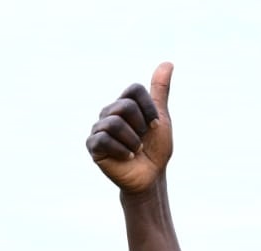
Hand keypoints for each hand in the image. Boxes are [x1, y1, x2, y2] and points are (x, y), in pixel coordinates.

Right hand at [87, 62, 173, 193]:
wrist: (150, 177)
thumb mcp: (161, 118)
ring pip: (115, 123)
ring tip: (135, 151)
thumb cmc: (155, 149)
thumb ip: (160, 91)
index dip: (149, 108)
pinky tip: (127, 157)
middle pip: (125, 106)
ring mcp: (99, 128)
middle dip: (141, 126)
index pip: (134, 90)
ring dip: (133, 141)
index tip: (155, 125)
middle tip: (143, 141)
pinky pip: (104, 139)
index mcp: (124, 103)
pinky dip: (121, 150)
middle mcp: (109, 112)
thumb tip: (167, 63)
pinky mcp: (93, 145)